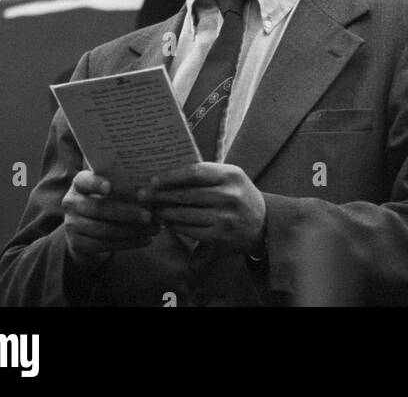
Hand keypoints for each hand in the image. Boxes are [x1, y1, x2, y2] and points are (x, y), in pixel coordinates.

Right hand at [62, 171, 157, 265]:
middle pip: (100, 208)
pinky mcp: (77, 244)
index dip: (96, 183)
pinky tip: (145, 240)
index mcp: (79, 184)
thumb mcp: (106, 191)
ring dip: (132, 230)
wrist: (84, 232)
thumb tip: (150, 186)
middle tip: (149, 215)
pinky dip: (128, 243)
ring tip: (153, 229)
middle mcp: (71, 203)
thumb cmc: (103, 202)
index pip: (84, 180)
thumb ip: (120, 185)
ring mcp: (72, 225)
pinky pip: (105, 245)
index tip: (110, 186)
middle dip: (127, 212)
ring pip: (105, 229)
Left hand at [140, 164, 266, 254]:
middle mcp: (228, 195)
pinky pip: (189, 230)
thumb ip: (207, 174)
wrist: (264, 225)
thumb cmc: (240, 195)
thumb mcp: (231, 177)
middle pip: (186, 194)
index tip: (154, 179)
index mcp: (230, 174)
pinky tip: (166, 222)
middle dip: (161, 195)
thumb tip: (170, 174)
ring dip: (164, 212)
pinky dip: (174, 226)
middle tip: (143, 195)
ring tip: (151, 209)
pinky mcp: (219, 237)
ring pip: (185, 214)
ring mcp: (224, 218)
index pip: (195, 172)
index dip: (171, 176)